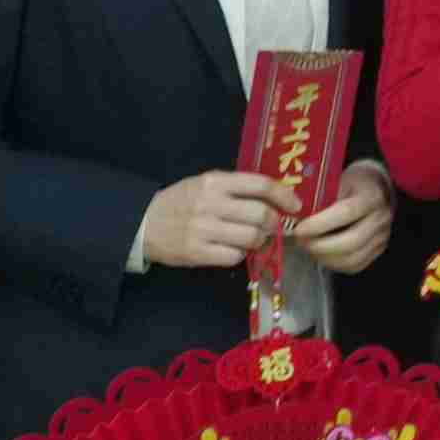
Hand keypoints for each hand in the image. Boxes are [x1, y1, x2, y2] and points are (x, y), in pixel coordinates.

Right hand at [136, 170, 291, 269]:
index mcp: (215, 182)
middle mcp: (211, 204)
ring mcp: (203, 229)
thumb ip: (236, 188)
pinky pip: (234, 256)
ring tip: (254, 238)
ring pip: (251, 237)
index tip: (296, 206)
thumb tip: (275, 198)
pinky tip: (234, 249)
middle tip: (272, 226)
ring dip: (260, 240)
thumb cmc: (181, 202)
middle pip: (261, 214)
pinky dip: (240, 255)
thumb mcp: (204, 184)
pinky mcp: (196, 252)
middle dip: (274, 223)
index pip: (260, 185)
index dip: (284, 196)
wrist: (143, 223)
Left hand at [296, 162, 396, 275]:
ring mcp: (383, 237)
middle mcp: (381, 218)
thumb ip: (320, 198)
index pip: (346, 213)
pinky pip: (354, 266)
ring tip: (308, 247)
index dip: (320, 224)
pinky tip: (321, 254)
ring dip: (324, 257)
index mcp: (371, 196)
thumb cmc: (352, 184)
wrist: (376, 189)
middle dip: (320, 246)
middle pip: (350, 241)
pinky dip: (334, 264)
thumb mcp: (337, 181)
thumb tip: (293, 214)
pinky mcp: (378, 251)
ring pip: (352, 258)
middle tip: (300, 241)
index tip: (299, 229)